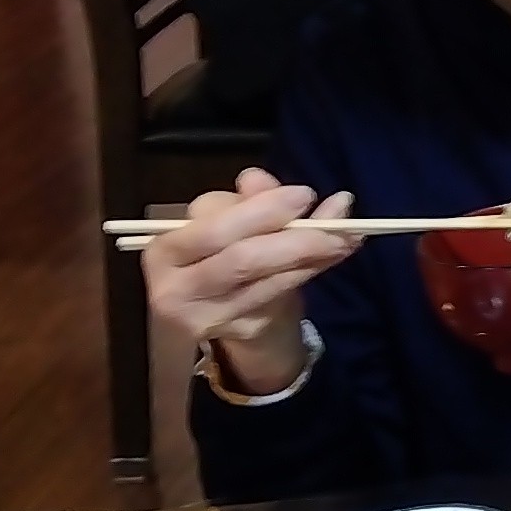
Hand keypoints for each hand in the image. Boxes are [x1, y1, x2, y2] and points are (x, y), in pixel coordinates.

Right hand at [143, 169, 362, 395]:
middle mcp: (176, 289)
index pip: (213, 229)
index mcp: (165, 250)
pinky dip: (311, 271)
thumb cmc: (223, 255)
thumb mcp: (231, 221)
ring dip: (312, 255)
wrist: (227, 313)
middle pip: (241, 260)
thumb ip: (248, 200)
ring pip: (267, 280)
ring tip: (345, 235)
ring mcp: (206, 318)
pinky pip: (281, 296)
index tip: (303, 195)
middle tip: (336, 221)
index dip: (259, 211)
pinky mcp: (237, 332)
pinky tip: (334, 254)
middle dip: (293, 238)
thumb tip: (257, 177)